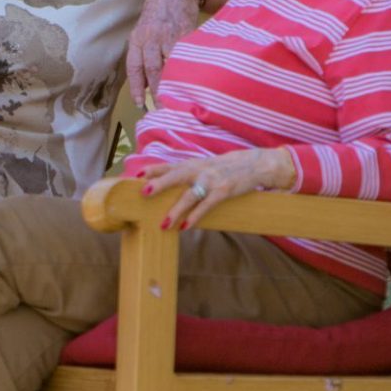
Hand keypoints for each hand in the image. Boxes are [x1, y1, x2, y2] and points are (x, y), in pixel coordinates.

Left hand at [126, 0, 202, 112]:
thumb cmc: (157, 15)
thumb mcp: (143, 31)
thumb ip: (143, 54)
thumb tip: (146, 83)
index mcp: (137, 39)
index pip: (134, 67)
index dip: (136, 87)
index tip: (140, 104)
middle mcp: (150, 38)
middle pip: (152, 69)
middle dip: (156, 90)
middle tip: (162, 108)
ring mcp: (168, 36)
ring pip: (168, 64)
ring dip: (171, 83)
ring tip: (176, 99)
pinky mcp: (184, 34)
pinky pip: (184, 56)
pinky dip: (186, 70)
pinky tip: (189, 81)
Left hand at [135, 148, 295, 230]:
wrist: (255, 163)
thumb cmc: (223, 168)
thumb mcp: (203, 166)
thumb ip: (185, 174)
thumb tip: (163, 185)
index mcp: (192, 164)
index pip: (168, 166)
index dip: (152, 169)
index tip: (135, 175)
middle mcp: (199, 170)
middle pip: (175, 175)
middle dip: (159, 183)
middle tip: (143, 192)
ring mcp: (211, 180)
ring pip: (190, 195)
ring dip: (176, 210)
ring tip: (163, 223)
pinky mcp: (223, 191)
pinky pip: (206, 205)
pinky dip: (196, 216)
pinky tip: (186, 226)